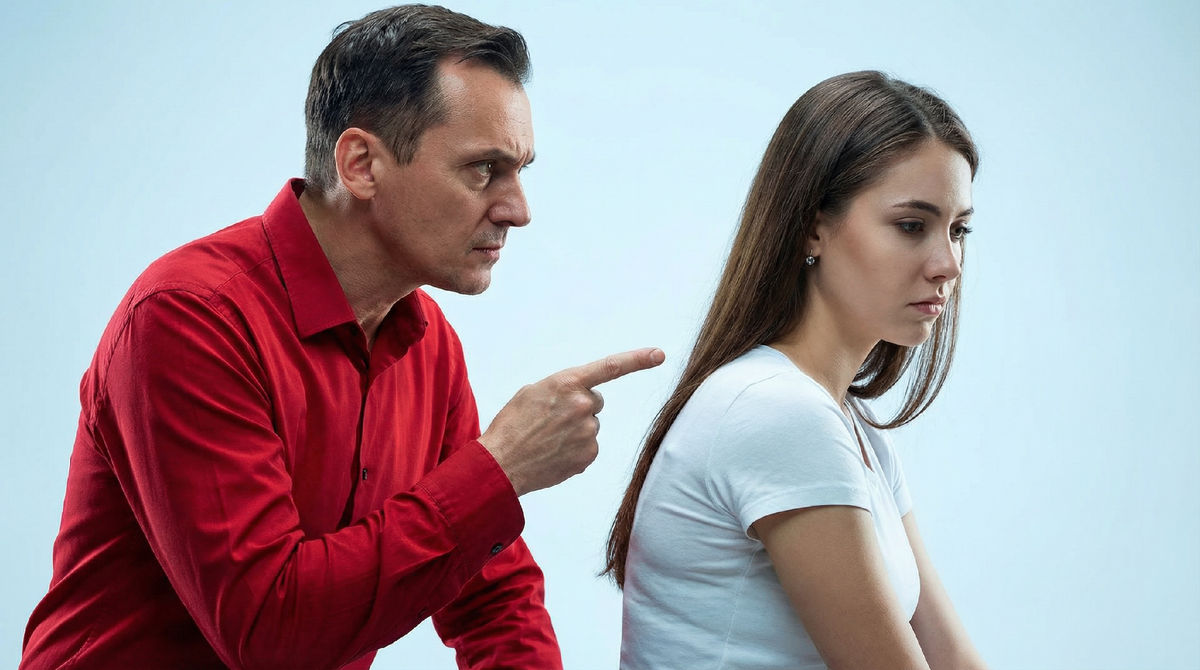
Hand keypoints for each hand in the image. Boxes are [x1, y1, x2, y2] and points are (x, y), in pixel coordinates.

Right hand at [479, 347, 664, 496]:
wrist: (501, 463)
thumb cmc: (512, 425)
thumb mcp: (532, 392)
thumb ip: (562, 388)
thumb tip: (582, 397)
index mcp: (566, 383)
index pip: (610, 367)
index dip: (637, 360)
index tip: (659, 354)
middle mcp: (582, 405)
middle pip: (595, 401)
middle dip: (580, 407)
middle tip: (552, 419)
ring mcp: (588, 432)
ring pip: (591, 425)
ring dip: (575, 429)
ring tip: (548, 438)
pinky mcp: (588, 455)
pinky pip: (589, 446)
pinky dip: (575, 449)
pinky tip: (554, 452)